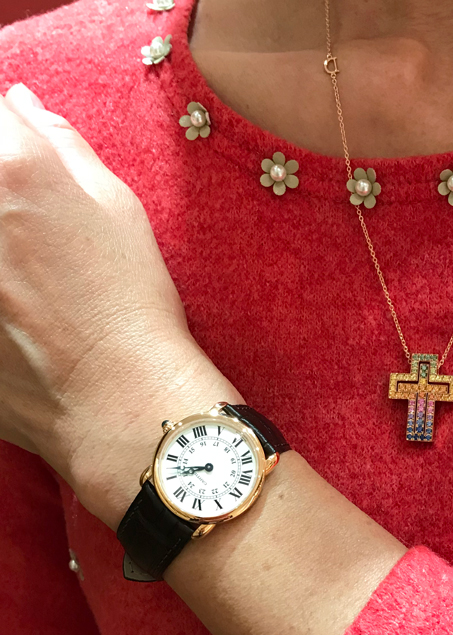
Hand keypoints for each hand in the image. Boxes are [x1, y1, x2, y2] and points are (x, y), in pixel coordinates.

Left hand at [0, 84, 241, 526]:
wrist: (117, 401)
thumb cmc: (131, 305)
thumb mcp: (119, 211)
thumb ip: (63, 147)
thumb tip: (24, 107)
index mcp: (15, 169)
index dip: (8, 145)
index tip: (19, 174)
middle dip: (4, 203)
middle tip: (31, 245)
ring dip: (3, 254)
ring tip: (27, 283)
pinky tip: (14, 310)